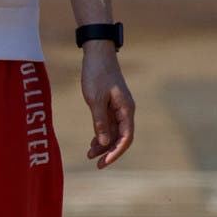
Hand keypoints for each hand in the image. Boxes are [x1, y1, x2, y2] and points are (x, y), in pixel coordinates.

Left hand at [79, 43, 134, 168]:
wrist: (97, 53)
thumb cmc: (97, 74)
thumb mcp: (95, 99)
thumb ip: (100, 121)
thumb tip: (104, 142)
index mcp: (126, 110)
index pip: (126, 138)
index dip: (116, 152)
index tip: (104, 162)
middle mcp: (125, 111)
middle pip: (120, 137)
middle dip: (109, 151)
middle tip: (95, 163)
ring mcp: (118, 108)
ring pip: (114, 132)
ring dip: (103, 144)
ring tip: (90, 155)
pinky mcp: (110, 104)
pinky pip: (109, 124)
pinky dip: (101, 134)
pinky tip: (93, 143)